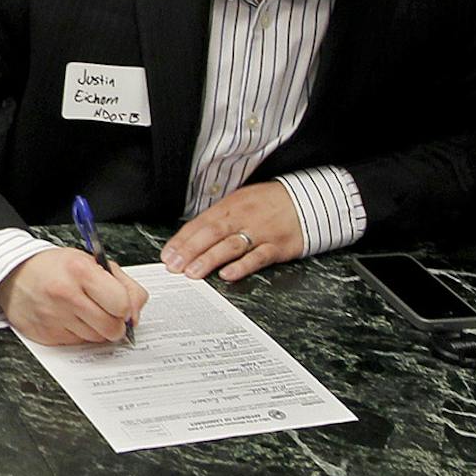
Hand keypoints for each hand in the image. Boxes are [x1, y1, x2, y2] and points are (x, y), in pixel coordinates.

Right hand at [0, 248, 147, 345]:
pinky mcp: (46, 335)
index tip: (120, 305)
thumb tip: (135, 316)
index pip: (121, 304)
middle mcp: (65, 295)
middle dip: (114, 323)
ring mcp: (54, 317)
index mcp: (80, 271)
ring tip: (81, 311)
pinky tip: (67, 318)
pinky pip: (77, 344)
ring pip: (96, 339)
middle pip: (111, 328)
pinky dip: (77, 334)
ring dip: (95, 329)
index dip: (125, 308)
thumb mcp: (91, 263)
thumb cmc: (56, 268)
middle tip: (104, 312)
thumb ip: (123, 285)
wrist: (13, 276)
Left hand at [160, 182, 304, 282]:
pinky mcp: (278, 246)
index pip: (200, 223)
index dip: (182, 240)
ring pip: (231, 246)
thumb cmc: (269, 203)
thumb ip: (218, 219)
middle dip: (189, 251)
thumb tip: (190, 238)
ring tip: (192, 273)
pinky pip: (259, 257)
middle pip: (211, 234)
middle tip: (173, 266)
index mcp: (230, 206)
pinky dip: (242, 266)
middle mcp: (243, 218)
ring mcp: (261, 232)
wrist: (309, 200)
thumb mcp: (240, 202)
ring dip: (209, 260)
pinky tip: (227, 275)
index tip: (167, 255)